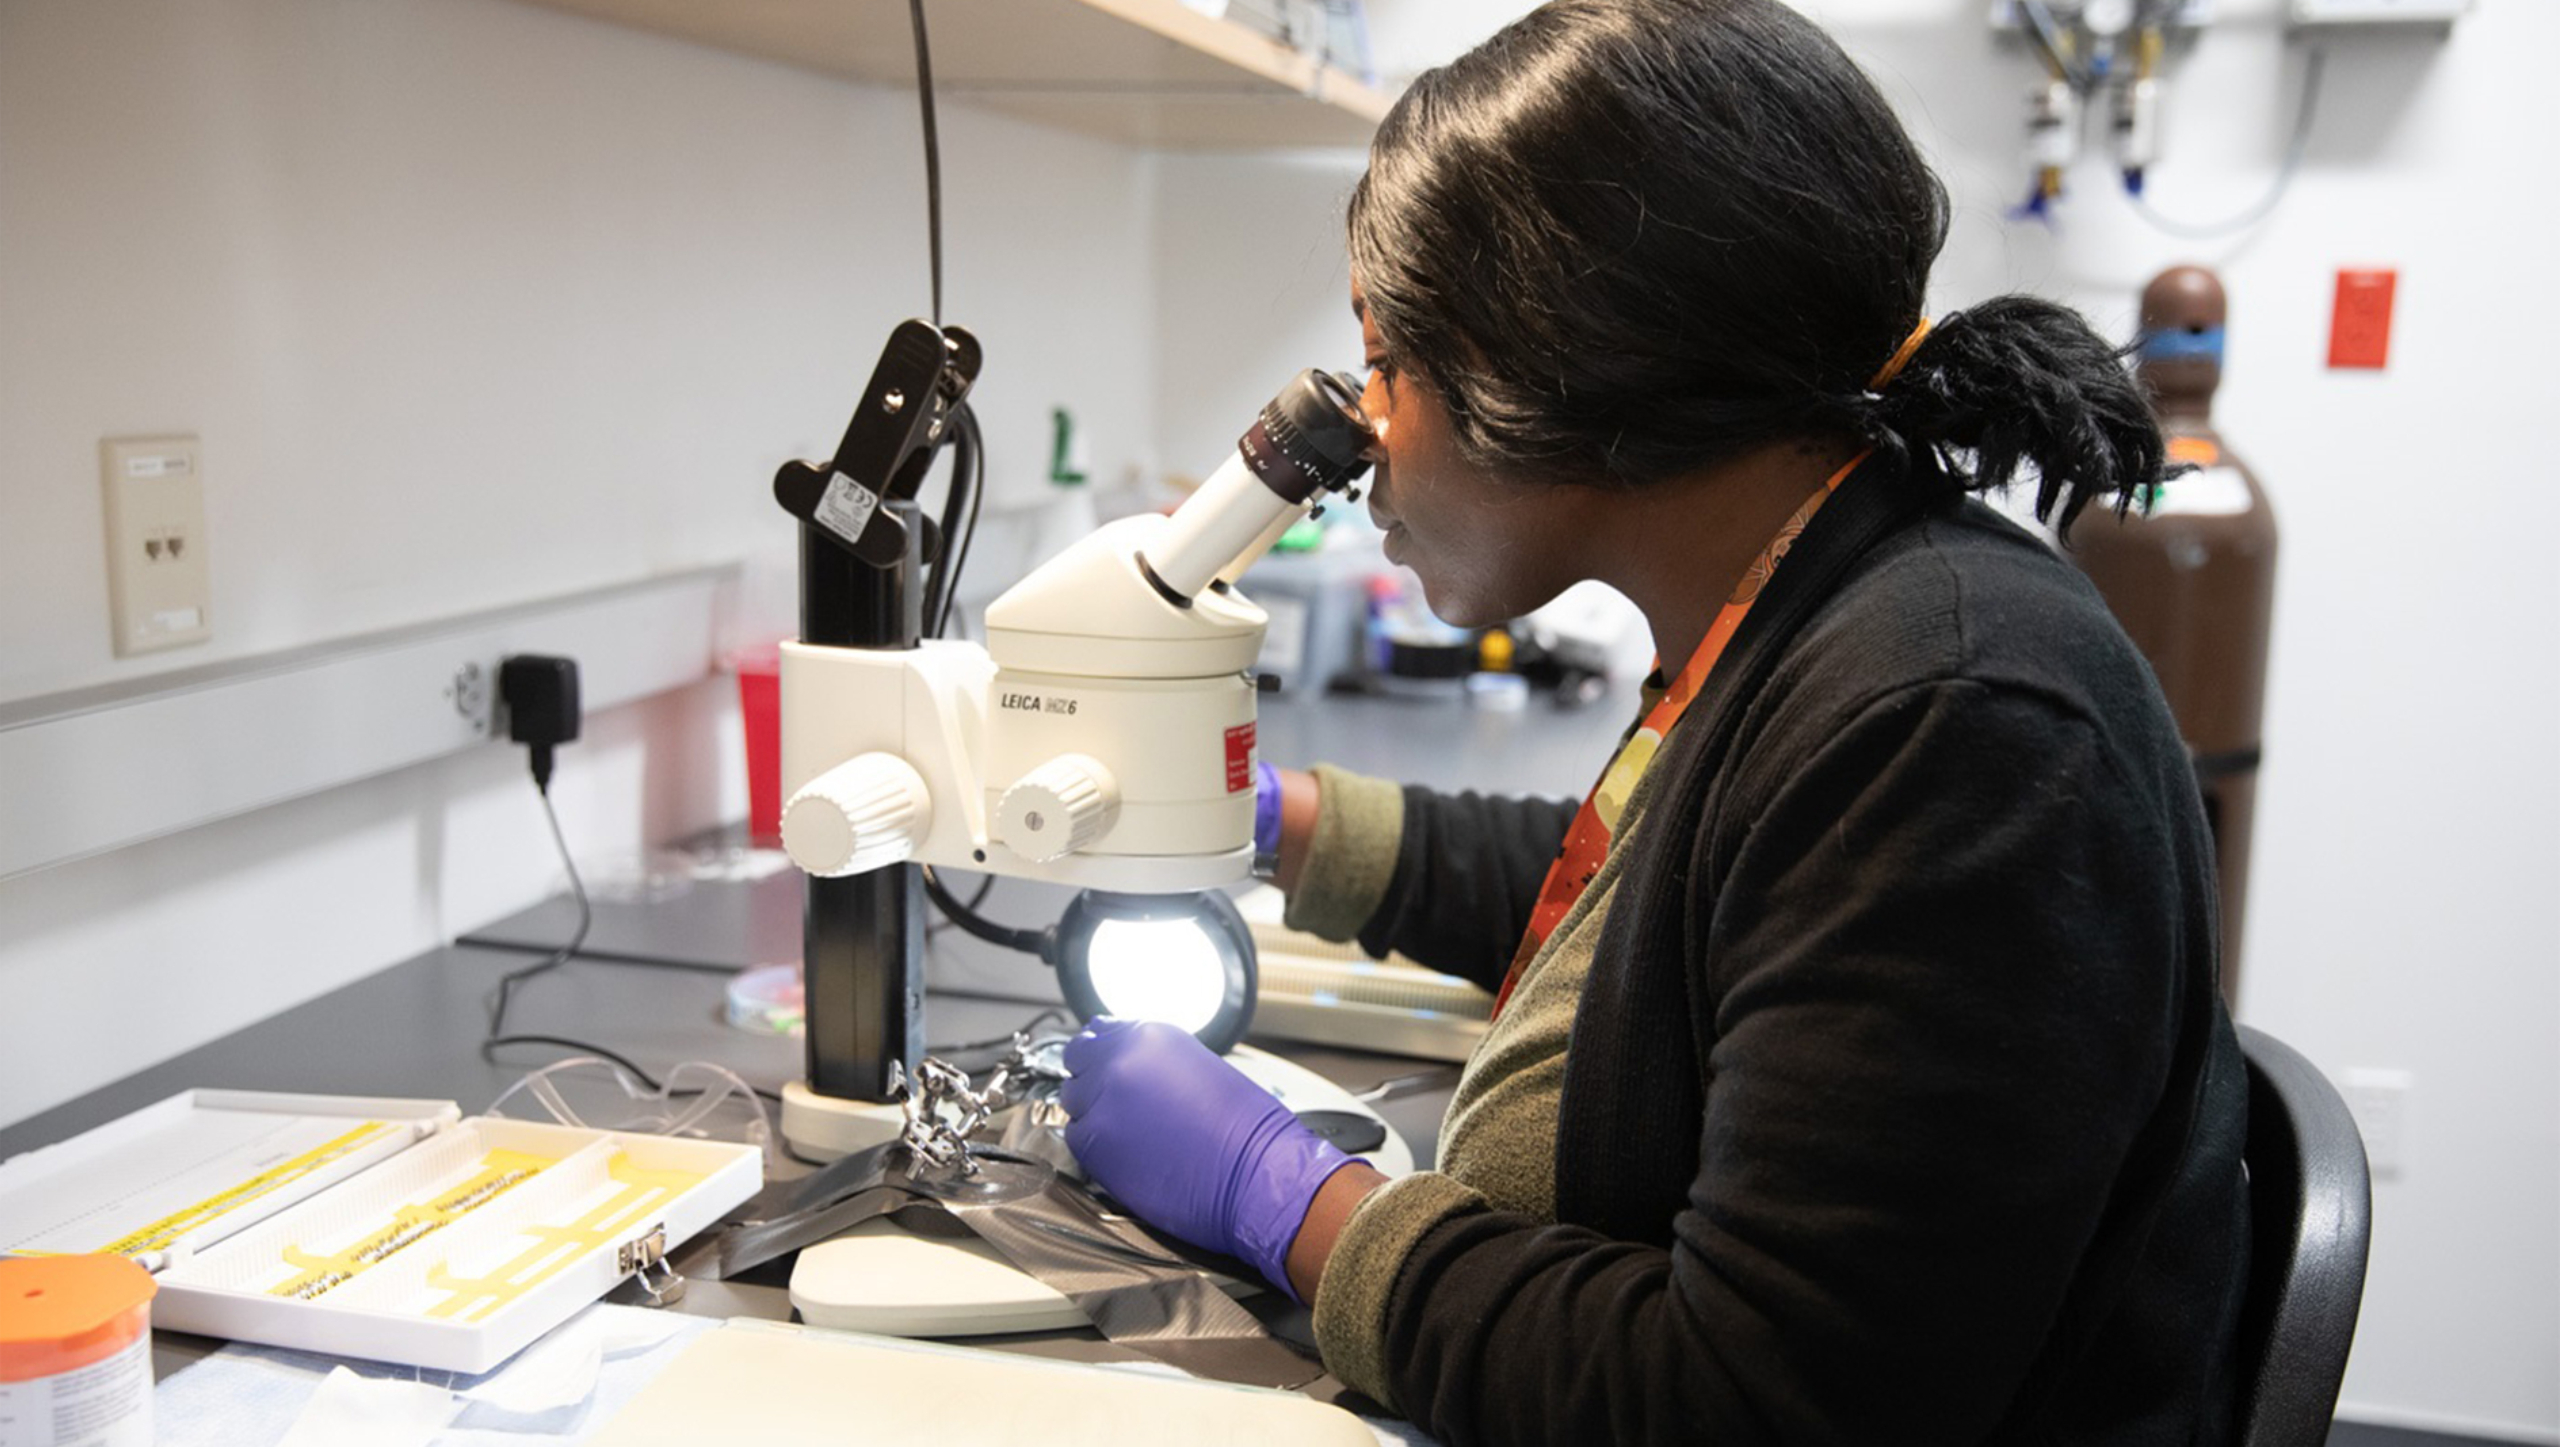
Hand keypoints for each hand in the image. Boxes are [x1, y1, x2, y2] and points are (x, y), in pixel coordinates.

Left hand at [1061, 1018, 1353, 1299]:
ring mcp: (1102, 1103)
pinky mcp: (1095, 1147)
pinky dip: (1094, 1147)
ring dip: (1093, 1115)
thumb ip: (1152, 1059)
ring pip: (1073, 1104)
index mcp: (1148, 1035)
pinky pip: (1076, 1140)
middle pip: (1076, 1066)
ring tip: (1130, 1134)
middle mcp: (1118, 1061)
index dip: (1098, 1056)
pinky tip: (1127, 1154)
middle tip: (1119, 1106)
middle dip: (1092, 1083)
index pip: (1093, 1035)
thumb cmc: (1244, 1128)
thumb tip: (1128, 1062)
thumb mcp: (1197, 1067)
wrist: (1255, 1173)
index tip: (1102, 1068)